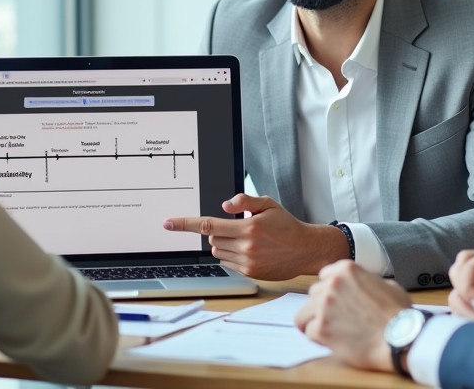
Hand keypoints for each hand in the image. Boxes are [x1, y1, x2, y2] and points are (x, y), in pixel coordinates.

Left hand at [163, 193, 349, 279]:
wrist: (305, 249)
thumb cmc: (286, 225)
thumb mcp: (268, 204)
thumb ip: (245, 200)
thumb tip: (224, 205)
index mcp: (248, 227)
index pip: (209, 225)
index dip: (185, 224)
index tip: (168, 223)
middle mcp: (246, 246)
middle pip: (212, 239)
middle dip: (218, 232)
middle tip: (236, 228)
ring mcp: (247, 262)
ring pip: (218, 252)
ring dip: (224, 244)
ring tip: (246, 239)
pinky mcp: (249, 273)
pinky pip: (227, 263)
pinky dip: (232, 255)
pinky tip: (251, 251)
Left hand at [295, 260, 411, 372]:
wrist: (401, 338)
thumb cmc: (398, 314)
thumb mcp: (387, 285)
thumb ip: (365, 280)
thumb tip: (360, 286)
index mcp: (346, 269)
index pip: (323, 277)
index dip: (330, 291)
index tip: (337, 302)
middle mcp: (332, 284)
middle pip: (312, 295)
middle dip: (321, 307)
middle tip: (337, 320)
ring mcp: (324, 305)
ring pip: (303, 314)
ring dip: (316, 322)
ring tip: (332, 332)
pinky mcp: (321, 328)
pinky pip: (308, 332)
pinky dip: (319, 339)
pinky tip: (335, 341)